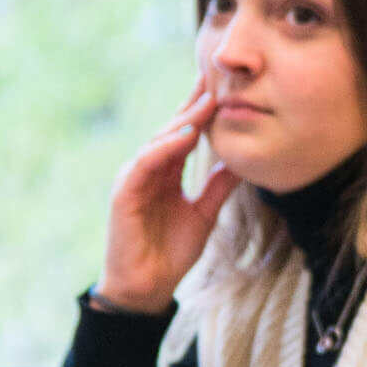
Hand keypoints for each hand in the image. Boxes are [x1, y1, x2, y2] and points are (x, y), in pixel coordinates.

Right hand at [96, 81, 239, 314]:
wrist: (148, 286)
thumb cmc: (171, 252)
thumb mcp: (204, 213)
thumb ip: (218, 186)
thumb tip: (241, 162)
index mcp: (165, 172)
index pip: (184, 134)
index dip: (200, 112)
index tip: (220, 89)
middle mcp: (148, 169)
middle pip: (172, 130)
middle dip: (192, 106)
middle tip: (213, 81)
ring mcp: (134, 177)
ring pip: (159, 141)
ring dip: (182, 122)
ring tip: (205, 104)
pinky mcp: (124, 192)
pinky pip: (145, 163)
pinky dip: (164, 148)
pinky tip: (184, 136)